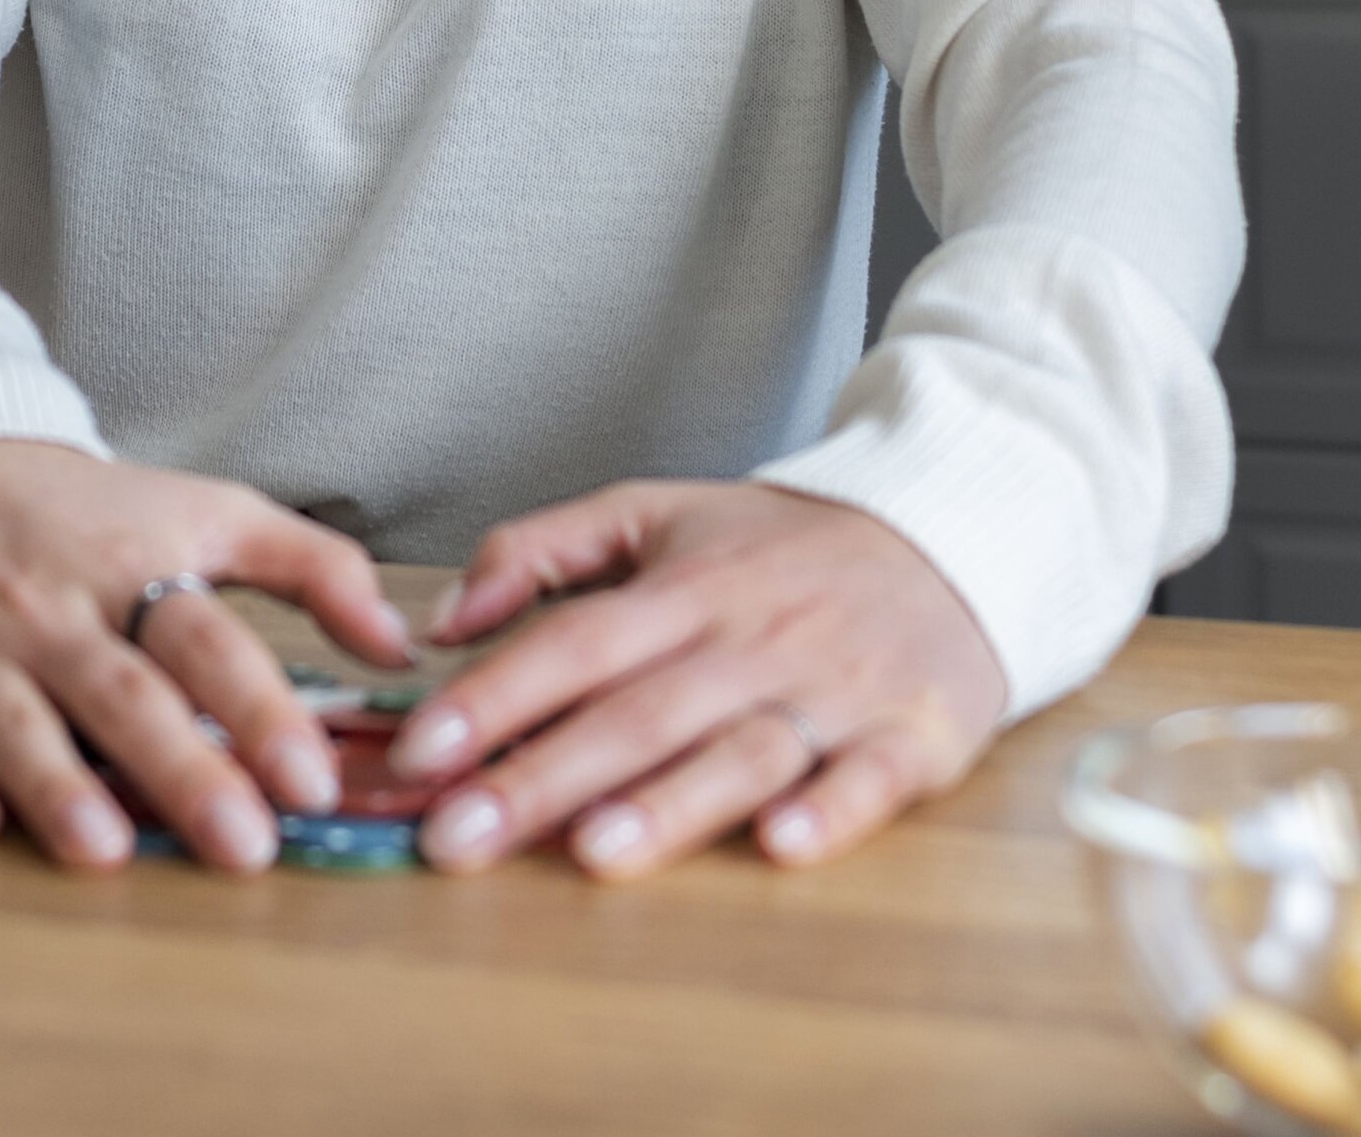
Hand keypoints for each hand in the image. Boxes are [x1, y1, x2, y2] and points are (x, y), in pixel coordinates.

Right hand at [0, 439, 415, 872]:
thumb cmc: (93, 516)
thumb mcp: (207, 511)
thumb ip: (312, 567)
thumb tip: (399, 647)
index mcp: (135, 565)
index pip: (205, 640)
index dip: (260, 708)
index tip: (312, 779)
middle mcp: (55, 609)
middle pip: (124, 692)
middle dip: (184, 770)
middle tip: (244, 846)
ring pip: (20, 721)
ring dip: (60, 787)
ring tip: (108, 848)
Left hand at [385, 483, 1005, 879]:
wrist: (943, 536)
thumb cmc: (775, 547)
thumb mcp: (654, 511)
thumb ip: (540, 550)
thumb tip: (443, 618)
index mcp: (684, 585)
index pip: (572, 643)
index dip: (492, 697)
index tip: (418, 752)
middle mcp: (749, 639)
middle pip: (636, 712)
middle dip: (541, 777)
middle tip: (456, 837)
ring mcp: (831, 689)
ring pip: (740, 751)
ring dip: (668, 802)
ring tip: (592, 849)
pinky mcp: (910, 735)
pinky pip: (869, 779)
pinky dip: (830, 813)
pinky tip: (782, 845)